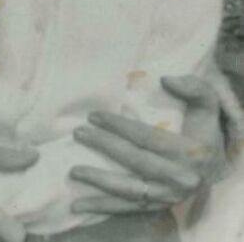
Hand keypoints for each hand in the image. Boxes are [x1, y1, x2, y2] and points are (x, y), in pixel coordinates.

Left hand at [69, 75, 224, 215]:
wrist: (215, 164)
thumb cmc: (203, 127)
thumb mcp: (206, 103)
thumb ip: (192, 87)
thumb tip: (166, 79)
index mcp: (190, 153)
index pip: (148, 139)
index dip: (120, 126)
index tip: (94, 115)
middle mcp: (180, 179)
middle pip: (136, 162)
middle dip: (105, 147)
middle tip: (78, 133)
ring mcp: (168, 197)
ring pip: (130, 191)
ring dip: (100, 183)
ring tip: (73, 172)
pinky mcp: (158, 207)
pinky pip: (128, 209)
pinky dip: (104, 208)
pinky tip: (79, 206)